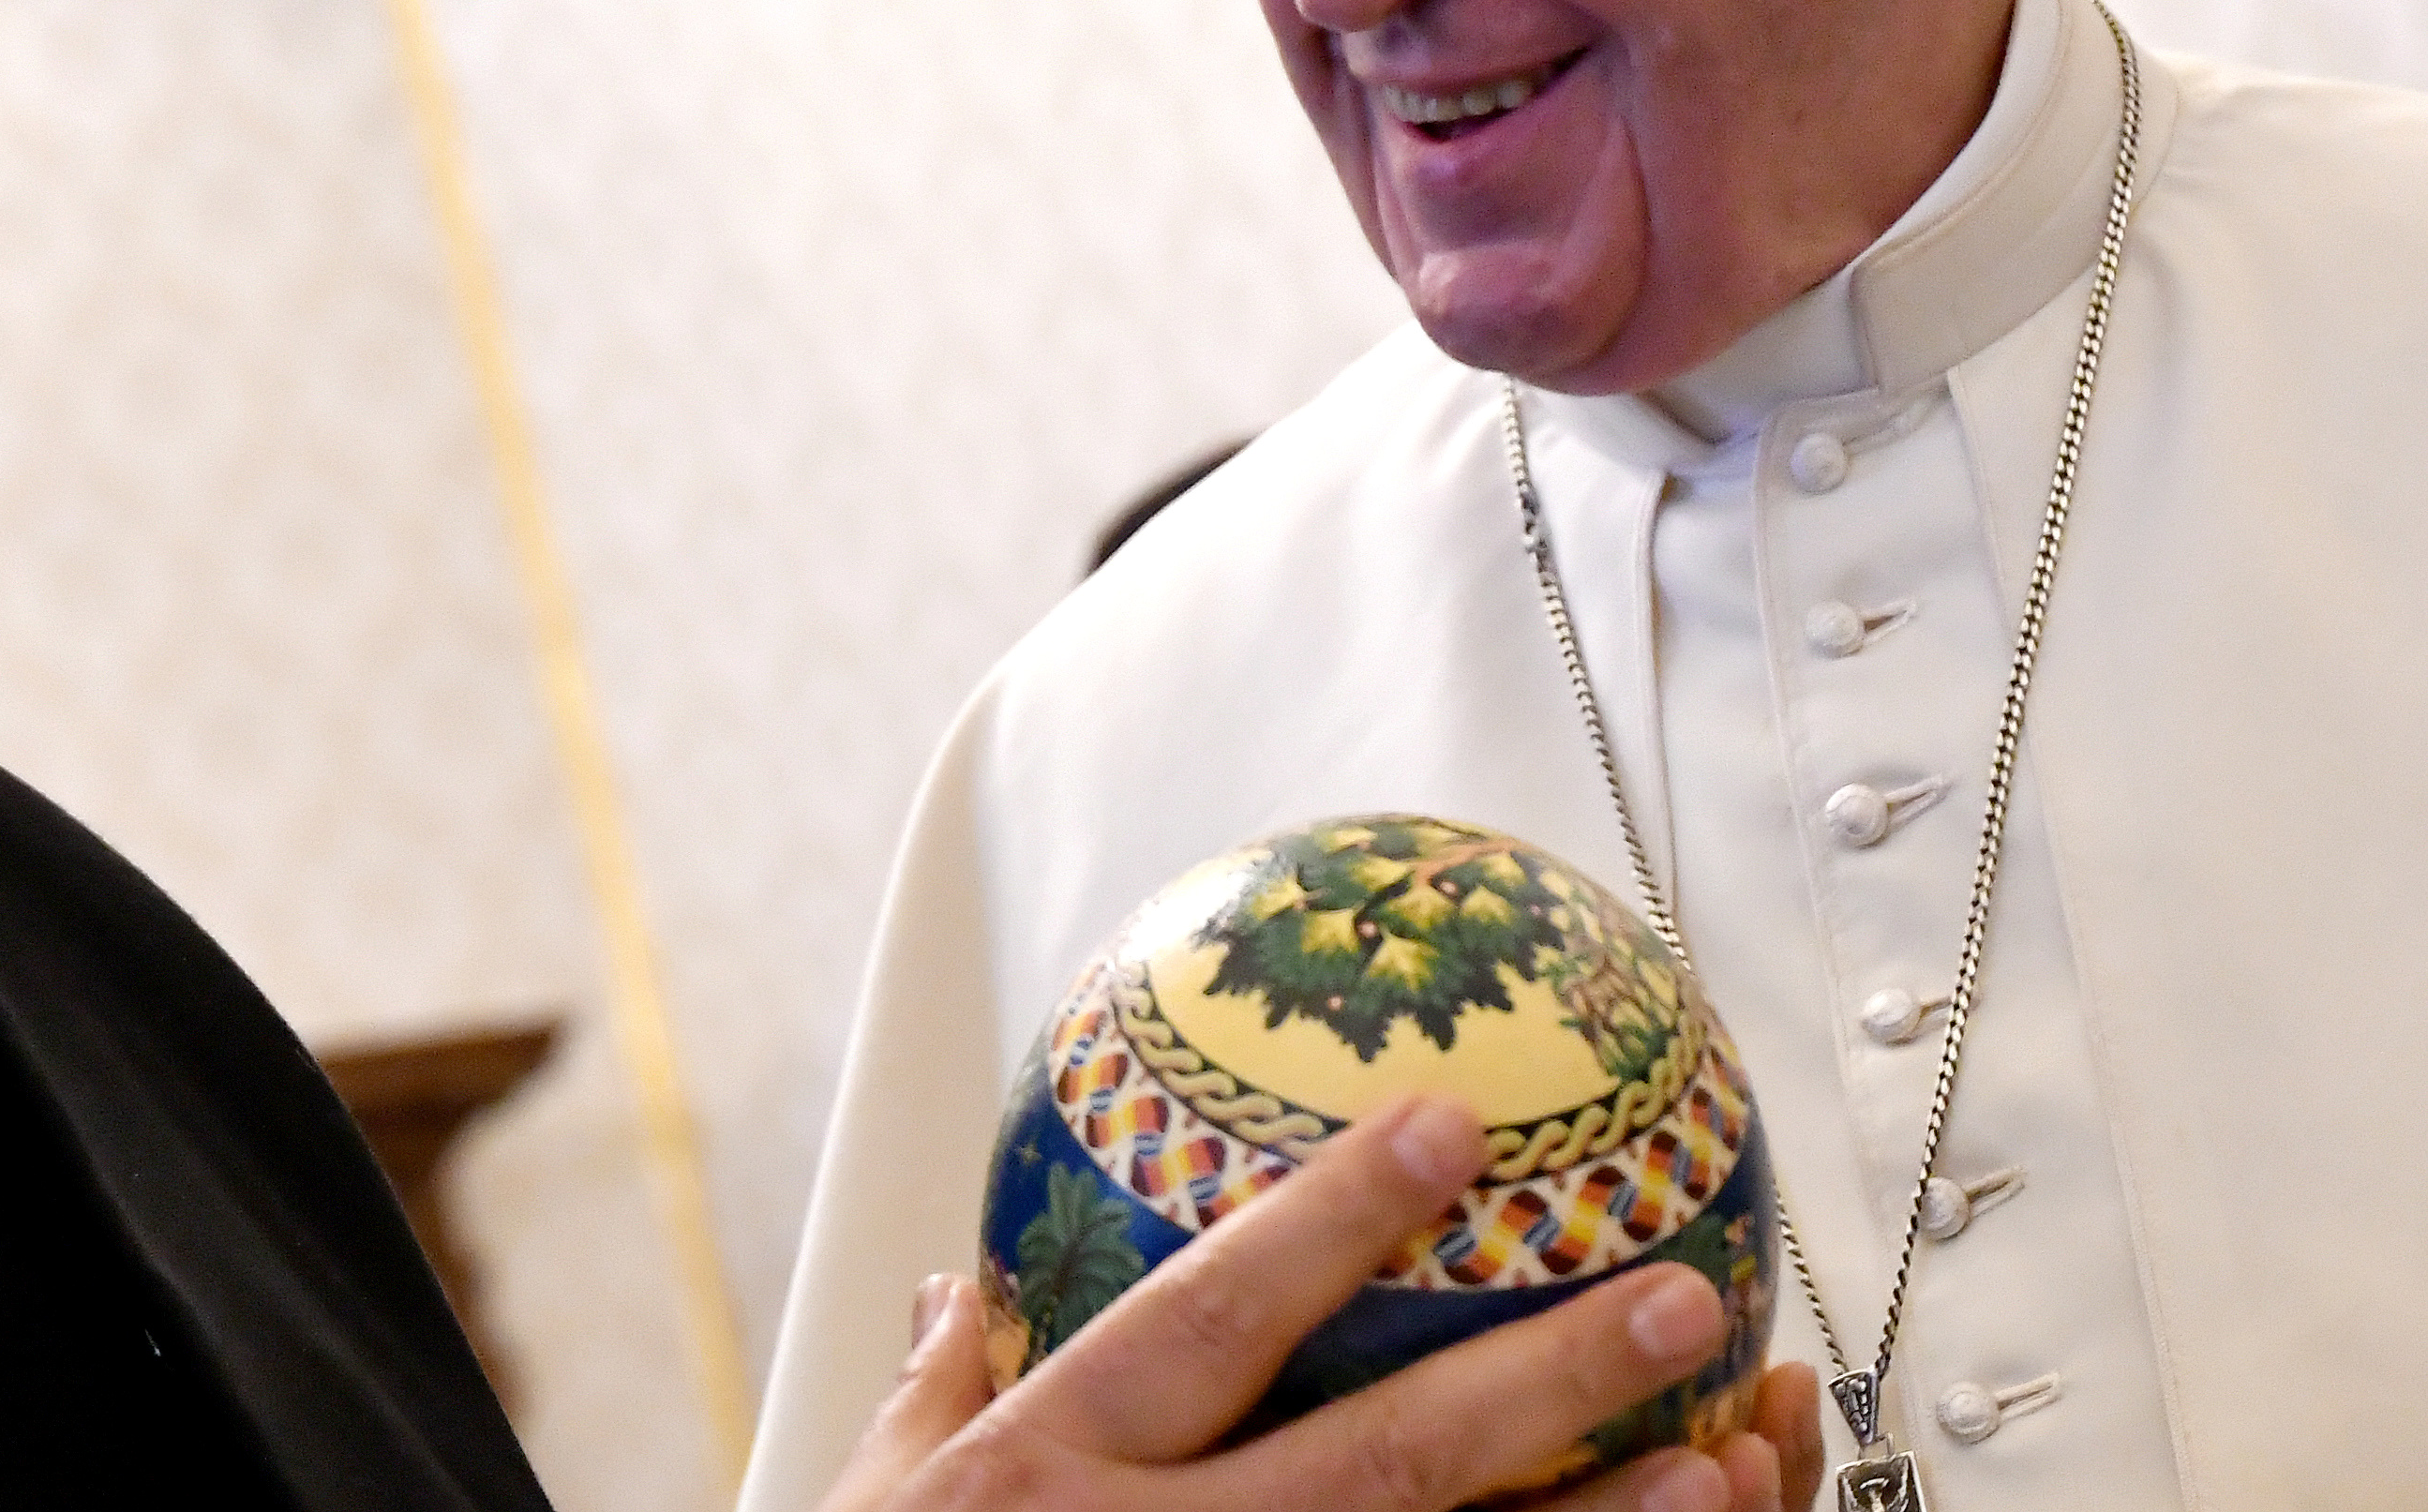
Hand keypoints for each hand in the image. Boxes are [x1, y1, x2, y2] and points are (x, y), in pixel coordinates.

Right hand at [818, 1096, 1808, 1510]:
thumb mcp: (873, 1498)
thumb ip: (936, 1387)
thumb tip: (954, 1284)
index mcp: (1051, 1466)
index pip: (1212, 1317)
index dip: (1332, 1216)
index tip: (1449, 1121)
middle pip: (1372, 1464)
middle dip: (1532, 1375)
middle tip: (1669, 1298)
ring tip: (1721, 1464)